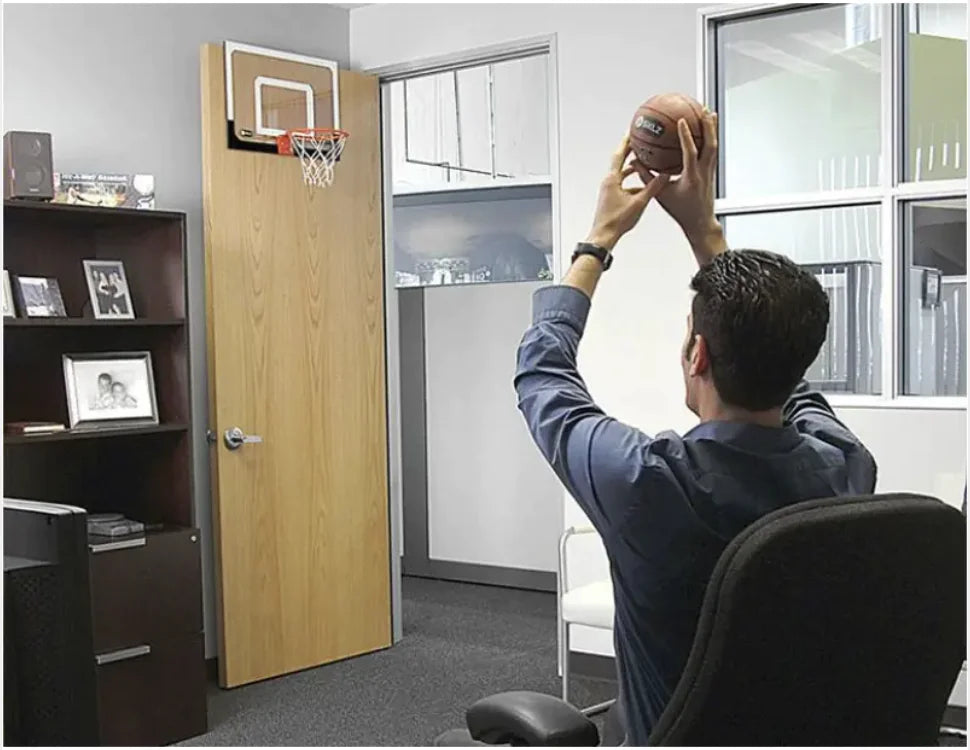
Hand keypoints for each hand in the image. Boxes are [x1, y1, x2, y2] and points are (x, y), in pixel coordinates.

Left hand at [586, 135, 669, 250]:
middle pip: (619, 160)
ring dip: (632, 166)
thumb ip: (653, 188)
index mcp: (612, 180)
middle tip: (639, 140)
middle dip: (629, 150)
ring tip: (643, 160)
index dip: (626, 141)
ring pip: (621, 173)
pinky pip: (622, 184)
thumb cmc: (617, 221)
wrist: (603, 237)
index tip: (632, 130)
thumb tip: (665, 175)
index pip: (619, 154)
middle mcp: (609, 182)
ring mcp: (609, 190)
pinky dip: (632, 180)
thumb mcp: (639, 203)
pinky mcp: (611, 197)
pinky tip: (642, 184)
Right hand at [635, 109, 725, 263]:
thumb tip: (636, 161)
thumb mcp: (660, 195)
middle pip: (710, 144)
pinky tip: (706, 130)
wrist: (700, 222)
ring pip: (714, 145)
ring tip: (708, 112)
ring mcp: (710, 171)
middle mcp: (704, 172)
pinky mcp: (712, 171)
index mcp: (691, 178)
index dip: (687, 136)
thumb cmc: (680, 211)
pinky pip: (712, 150)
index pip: (691, 153)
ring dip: (712, 128)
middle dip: (707, 126)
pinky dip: (710, 137)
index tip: (683, 121)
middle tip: (703, 109)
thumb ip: (648, 177)